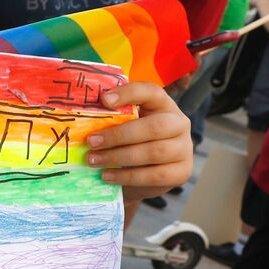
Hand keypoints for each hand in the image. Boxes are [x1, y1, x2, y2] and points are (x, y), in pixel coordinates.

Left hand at [85, 82, 192, 201]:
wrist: (142, 176)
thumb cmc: (129, 143)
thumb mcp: (123, 125)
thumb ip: (112, 118)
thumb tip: (83, 116)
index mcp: (163, 104)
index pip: (151, 92)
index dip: (129, 94)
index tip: (104, 100)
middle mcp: (179, 123)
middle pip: (154, 126)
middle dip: (119, 135)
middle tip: (91, 142)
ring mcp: (184, 148)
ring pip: (154, 152)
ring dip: (119, 156)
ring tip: (93, 160)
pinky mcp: (182, 172)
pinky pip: (155, 175)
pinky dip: (127, 176)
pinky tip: (107, 175)